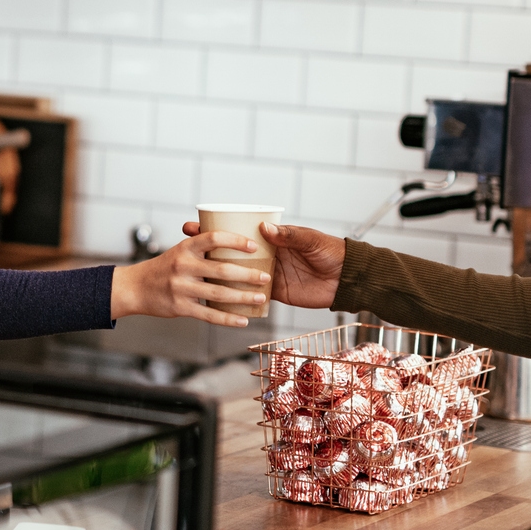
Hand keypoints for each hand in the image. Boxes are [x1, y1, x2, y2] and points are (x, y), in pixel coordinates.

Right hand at [111, 230, 266, 326]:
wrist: (135, 287)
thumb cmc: (164, 267)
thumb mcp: (179, 250)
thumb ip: (202, 246)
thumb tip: (234, 238)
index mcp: (186, 248)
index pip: (214, 238)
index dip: (235, 241)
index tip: (254, 246)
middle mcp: (183, 265)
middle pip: (221, 269)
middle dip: (247, 274)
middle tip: (266, 277)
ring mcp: (181, 287)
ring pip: (218, 294)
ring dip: (243, 297)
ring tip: (260, 298)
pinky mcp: (180, 307)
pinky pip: (208, 315)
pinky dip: (227, 319)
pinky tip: (243, 320)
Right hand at [182, 221, 344, 308]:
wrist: (348, 280)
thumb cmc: (331, 253)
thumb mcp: (310, 241)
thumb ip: (290, 235)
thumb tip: (264, 229)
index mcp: (270, 238)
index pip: (235, 231)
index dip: (213, 228)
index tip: (191, 226)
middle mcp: (264, 256)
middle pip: (228, 253)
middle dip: (206, 252)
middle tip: (182, 252)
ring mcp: (266, 276)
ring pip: (234, 277)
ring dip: (216, 278)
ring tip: (192, 279)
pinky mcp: (273, 295)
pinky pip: (249, 299)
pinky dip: (234, 301)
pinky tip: (214, 303)